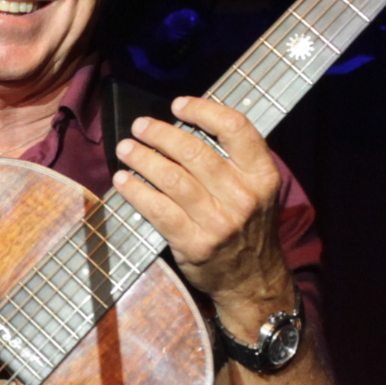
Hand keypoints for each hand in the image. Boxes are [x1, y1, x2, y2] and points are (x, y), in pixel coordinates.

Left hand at [110, 96, 292, 325]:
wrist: (252, 280)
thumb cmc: (247, 226)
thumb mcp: (256, 189)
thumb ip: (231, 160)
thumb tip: (183, 125)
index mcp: (262, 175)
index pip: (236, 128)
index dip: (203, 110)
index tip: (178, 105)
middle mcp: (244, 196)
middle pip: (194, 152)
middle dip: (160, 133)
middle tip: (140, 126)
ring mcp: (219, 222)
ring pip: (172, 179)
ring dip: (143, 159)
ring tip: (126, 149)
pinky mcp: (195, 244)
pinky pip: (158, 210)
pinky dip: (136, 192)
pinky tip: (123, 181)